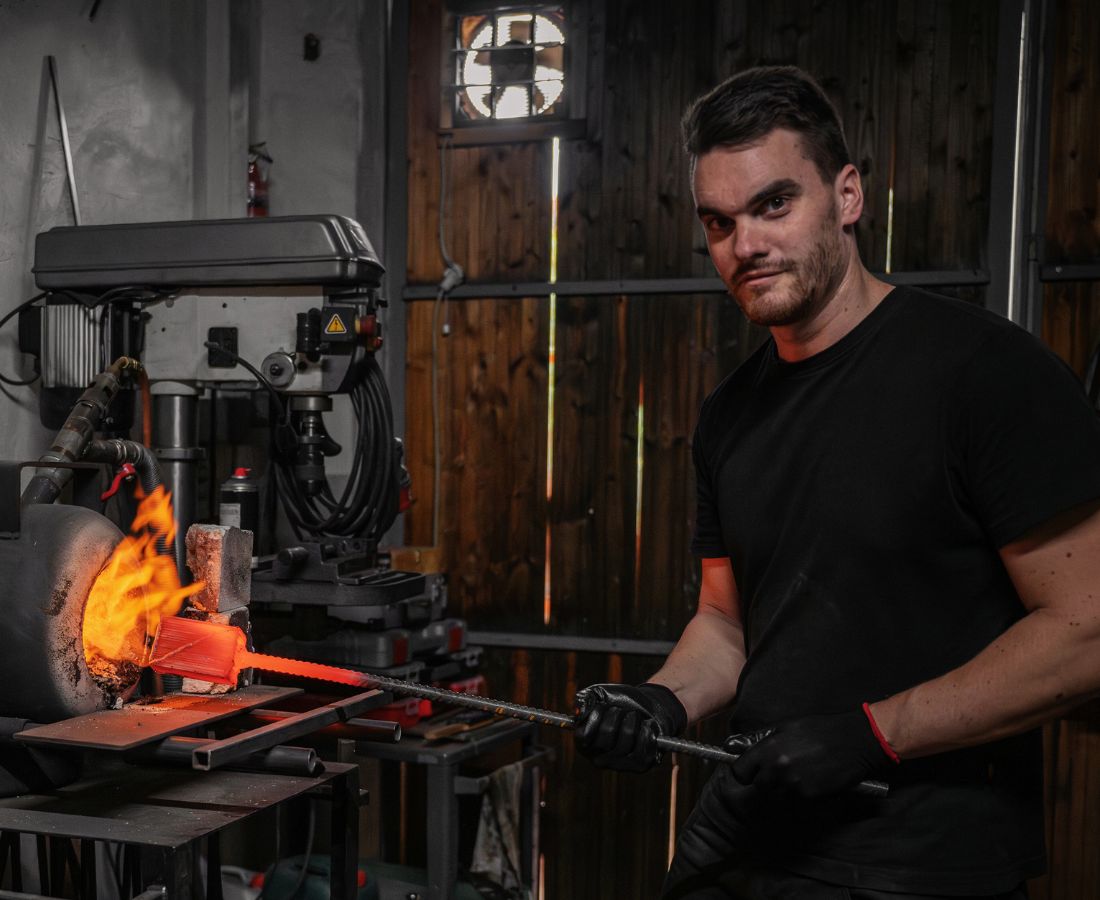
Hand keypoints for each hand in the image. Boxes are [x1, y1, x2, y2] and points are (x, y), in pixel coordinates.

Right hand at [574, 682, 686, 772]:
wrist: (648, 704)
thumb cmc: (619, 700)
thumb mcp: (599, 694)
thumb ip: (584, 700)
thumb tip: (577, 713)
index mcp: (584, 743)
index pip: (583, 736)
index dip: (594, 717)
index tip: (603, 706)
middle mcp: (599, 758)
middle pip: (606, 735)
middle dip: (616, 714)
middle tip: (621, 711)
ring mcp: (619, 764)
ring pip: (627, 737)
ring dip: (633, 719)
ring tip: (635, 718)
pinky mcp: (639, 765)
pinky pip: (643, 746)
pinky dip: (646, 729)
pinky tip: (645, 727)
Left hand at [730, 709, 894, 798]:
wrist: (855, 741)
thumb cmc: (820, 730)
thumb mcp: (785, 726)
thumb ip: (757, 738)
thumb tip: (729, 745)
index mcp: (769, 749)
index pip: (740, 770)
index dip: (743, 772)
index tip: (749, 771)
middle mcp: (778, 769)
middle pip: (757, 786)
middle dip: (762, 782)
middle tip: (776, 774)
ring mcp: (793, 785)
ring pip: (775, 796)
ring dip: (780, 790)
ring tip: (795, 775)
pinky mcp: (809, 796)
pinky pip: (794, 800)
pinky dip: (798, 794)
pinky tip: (809, 780)